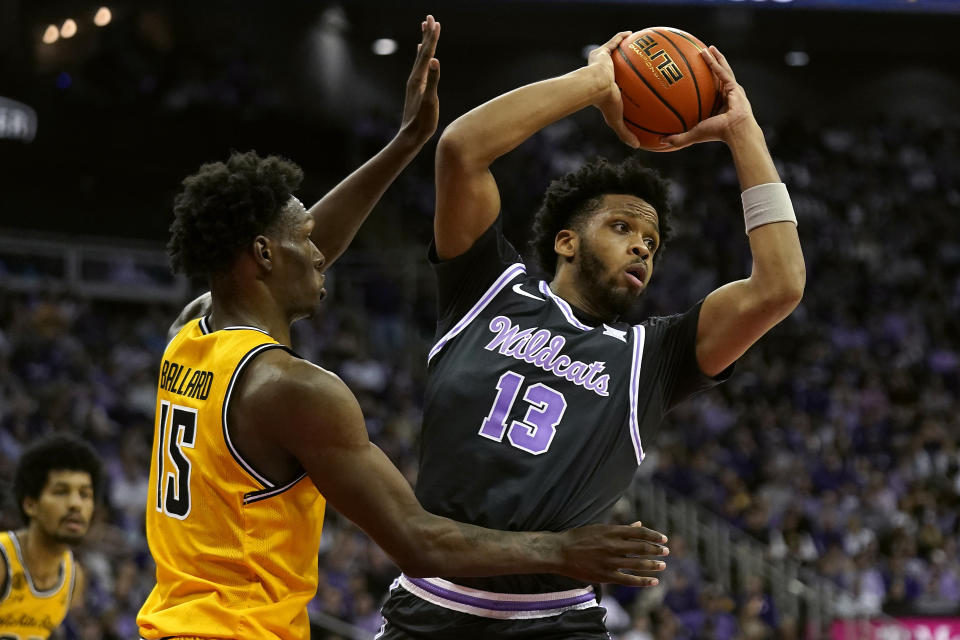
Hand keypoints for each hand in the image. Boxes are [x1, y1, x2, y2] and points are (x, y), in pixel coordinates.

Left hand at [398, 15, 440, 147]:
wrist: (410, 136)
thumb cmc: (422, 122)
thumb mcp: (431, 101)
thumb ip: (434, 81)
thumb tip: (435, 61)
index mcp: (419, 78)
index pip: (428, 53)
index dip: (432, 37)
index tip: (435, 21)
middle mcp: (415, 77)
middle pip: (423, 51)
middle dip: (427, 34)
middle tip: (429, 17)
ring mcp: (415, 83)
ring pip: (420, 57)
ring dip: (424, 42)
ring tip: (424, 29)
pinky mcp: (417, 88)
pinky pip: (420, 67)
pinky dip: (422, 57)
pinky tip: (422, 55)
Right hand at [557, 521, 668, 586]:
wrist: (559, 552)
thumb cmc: (579, 537)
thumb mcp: (600, 528)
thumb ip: (621, 529)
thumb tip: (639, 525)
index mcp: (611, 531)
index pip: (639, 533)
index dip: (654, 536)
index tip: (664, 539)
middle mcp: (613, 546)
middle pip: (641, 548)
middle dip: (656, 549)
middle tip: (667, 551)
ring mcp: (610, 562)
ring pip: (638, 564)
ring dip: (653, 564)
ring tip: (663, 564)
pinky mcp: (606, 576)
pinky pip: (629, 580)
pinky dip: (643, 581)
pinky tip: (654, 581)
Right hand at [587, 32, 640, 148]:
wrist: (594, 86)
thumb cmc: (604, 103)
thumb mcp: (616, 120)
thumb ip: (625, 133)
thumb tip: (637, 147)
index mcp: (605, 89)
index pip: (614, 87)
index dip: (622, 86)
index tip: (631, 86)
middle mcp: (603, 74)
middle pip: (614, 69)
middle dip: (623, 66)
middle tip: (635, 65)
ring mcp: (603, 62)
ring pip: (615, 53)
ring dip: (623, 49)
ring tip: (636, 46)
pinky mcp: (604, 52)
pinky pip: (615, 41)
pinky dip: (622, 37)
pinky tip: (632, 33)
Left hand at [661, 46, 755, 149]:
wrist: (735, 131)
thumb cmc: (717, 134)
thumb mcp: (693, 134)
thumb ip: (678, 138)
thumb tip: (660, 141)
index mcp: (718, 106)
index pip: (710, 93)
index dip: (703, 85)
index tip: (694, 77)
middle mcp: (726, 97)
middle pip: (717, 78)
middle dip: (710, 66)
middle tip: (701, 56)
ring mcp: (732, 91)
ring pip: (722, 70)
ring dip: (714, 58)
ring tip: (707, 48)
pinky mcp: (735, 86)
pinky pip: (722, 71)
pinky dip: (714, 61)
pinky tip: (708, 51)